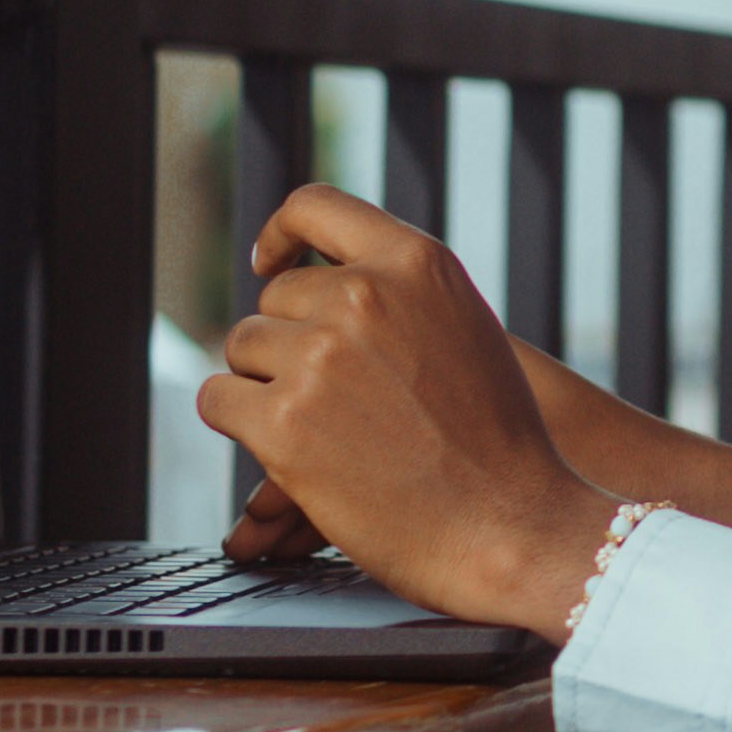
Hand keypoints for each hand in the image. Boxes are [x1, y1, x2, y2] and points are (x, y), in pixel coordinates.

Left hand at [201, 188, 611, 641]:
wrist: (512, 525)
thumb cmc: (496, 442)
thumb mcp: (465, 329)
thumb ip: (402, 295)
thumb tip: (327, 278)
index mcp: (414, 263)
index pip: (316, 206)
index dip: (282, 233)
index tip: (271, 262)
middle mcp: (363, 296)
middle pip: (274, 298)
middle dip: (289, 342)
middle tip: (333, 400)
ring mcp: (319, 357)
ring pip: (242, 349)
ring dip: (265, 386)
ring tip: (324, 431)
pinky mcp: (284, 423)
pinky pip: (219, 400)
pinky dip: (240, 425)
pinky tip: (284, 452)